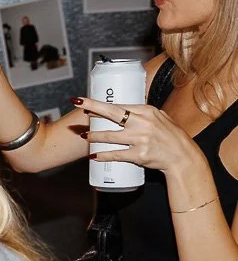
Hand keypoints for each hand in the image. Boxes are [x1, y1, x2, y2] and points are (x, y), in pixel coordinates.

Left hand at [75, 97, 204, 173]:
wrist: (182, 157)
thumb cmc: (171, 137)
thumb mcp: (161, 118)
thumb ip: (143, 114)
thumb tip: (124, 109)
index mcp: (147, 111)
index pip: (119, 105)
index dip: (100, 105)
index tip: (85, 103)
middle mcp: (142, 123)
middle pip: (112, 113)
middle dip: (92, 108)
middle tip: (77, 104)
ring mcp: (140, 139)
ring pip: (109, 136)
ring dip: (94, 136)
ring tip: (85, 135)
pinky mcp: (138, 154)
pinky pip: (115, 154)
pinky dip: (102, 155)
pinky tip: (94, 155)